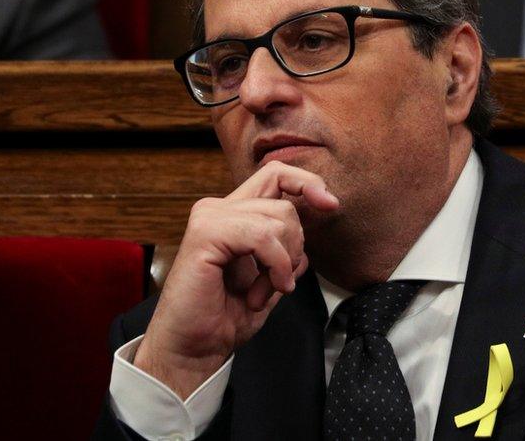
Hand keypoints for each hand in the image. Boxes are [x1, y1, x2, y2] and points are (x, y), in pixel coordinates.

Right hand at [133, 161, 338, 398]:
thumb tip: (317, 218)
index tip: (330, 205)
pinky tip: (259, 293)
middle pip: (286, 203)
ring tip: (262, 292)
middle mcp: (219, 208)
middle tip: (278, 282)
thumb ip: (290, 246)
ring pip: (279, 219)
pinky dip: (274, 266)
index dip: (308, 183)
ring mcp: (210, 217)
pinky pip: (263, 236)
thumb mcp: (272, 275)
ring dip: (283, 264)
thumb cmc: (227, 316)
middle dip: (296, 247)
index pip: (277, 175)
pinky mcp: (205, 233)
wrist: (194, 349)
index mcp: (235, 214)